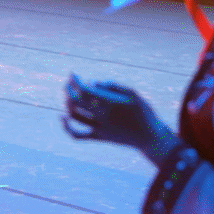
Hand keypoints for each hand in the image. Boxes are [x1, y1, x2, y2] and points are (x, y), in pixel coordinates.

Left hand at [62, 74, 178, 164]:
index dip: (75, 81)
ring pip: (74, 116)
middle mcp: (102, 116)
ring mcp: (99, 128)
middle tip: (68, 82)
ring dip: (67, 104)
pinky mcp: (99, 138)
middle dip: (68, 89)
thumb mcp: (134, 94)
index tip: (73, 74)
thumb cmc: (144, 113)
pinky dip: (67, 127)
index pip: (85, 90)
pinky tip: (62, 118)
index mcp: (110, 103)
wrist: (150, 139)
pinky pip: (78, 135)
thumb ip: (113, 86)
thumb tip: (94, 82)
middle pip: (76, 101)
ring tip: (68, 95)